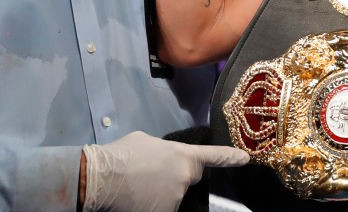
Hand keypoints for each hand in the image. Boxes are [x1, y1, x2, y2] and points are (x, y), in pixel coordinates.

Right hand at [82, 131, 248, 211]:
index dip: (230, 158)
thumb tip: (163, 158)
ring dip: (161, 192)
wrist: (102, 177)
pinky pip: (162, 207)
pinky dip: (152, 204)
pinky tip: (136, 199)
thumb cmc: (122, 154)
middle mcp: (184, 178)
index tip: (245, 159)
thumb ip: (164, 150)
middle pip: (187, 179)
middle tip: (151, 175)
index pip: (212, 156)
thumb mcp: (147, 142)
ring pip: (173, 196)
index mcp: (182, 155)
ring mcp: (175, 199)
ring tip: (138, 186)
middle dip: (175, 177)